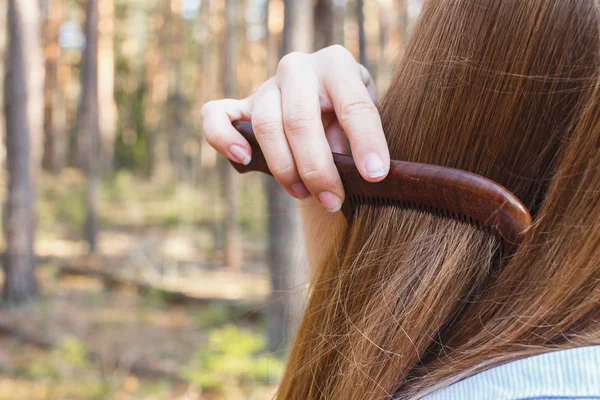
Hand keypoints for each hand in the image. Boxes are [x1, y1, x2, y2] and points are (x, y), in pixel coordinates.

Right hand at [200, 45, 388, 211]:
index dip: (366, 142)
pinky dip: (222, 138)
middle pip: (301, 120)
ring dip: (284, 168)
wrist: (323, 101)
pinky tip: (243, 159)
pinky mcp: (241, 105)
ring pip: (266, 126)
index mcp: (337, 64)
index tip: (375, 176)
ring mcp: (266, 85)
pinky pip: (216, 116)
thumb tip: (351, 174)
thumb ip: (358, 142)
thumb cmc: (350, 117)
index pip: (353, 105)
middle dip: (318, 169)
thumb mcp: (367, 122)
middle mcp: (298, 68)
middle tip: (332, 202)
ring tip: (304, 194)